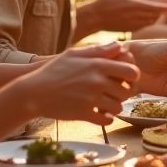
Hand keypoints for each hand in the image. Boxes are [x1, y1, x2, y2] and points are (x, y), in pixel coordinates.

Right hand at [23, 43, 139, 124]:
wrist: (33, 92)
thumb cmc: (54, 71)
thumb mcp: (74, 54)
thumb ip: (99, 50)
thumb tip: (120, 46)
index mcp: (98, 65)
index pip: (131, 71)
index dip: (132, 76)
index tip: (126, 79)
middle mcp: (97, 81)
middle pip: (126, 91)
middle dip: (123, 93)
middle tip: (115, 93)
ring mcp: (91, 99)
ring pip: (118, 107)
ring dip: (114, 107)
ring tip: (106, 103)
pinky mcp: (84, 114)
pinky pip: (107, 120)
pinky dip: (106, 119)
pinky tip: (100, 114)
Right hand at [84, 0, 166, 32]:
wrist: (93, 18)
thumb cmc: (104, 2)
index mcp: (134, 5)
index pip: (154, 7)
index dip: (165, 8)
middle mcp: (135, 16)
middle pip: (154, 15)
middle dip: (161, 12)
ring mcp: (132, 24)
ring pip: (149, 22)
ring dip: (154, 17)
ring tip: (157, 13)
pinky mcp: (128, 30)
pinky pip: (142, 26)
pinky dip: (147, 22)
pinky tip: (146, 19)